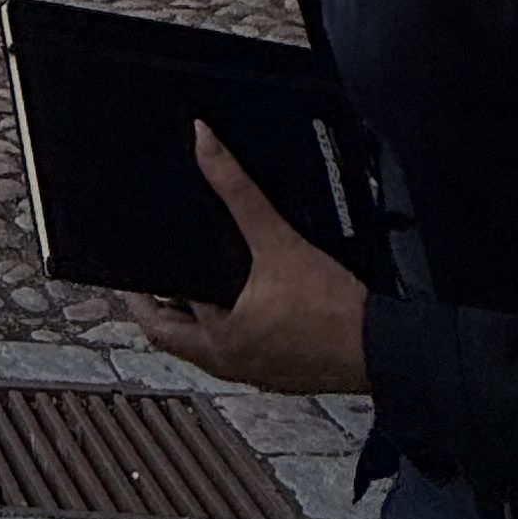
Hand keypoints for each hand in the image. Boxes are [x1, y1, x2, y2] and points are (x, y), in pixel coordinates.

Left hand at [124, 126, 370, 394]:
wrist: (386, 350)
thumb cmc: (336, 312)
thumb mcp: (279, 241)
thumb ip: (238, 190)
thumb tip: (205, 144)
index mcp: (218, 341)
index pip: (158, 317)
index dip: (142, 292)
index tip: (131, 270)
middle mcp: (231, 364)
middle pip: (173, 339)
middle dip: (159, 308)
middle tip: (150, 277)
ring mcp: (256, 374)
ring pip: (205, 350)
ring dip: (194, 320)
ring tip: (192, 283)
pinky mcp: (281, 374)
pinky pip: (239, 354)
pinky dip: (229, 330)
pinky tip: (243, 306)